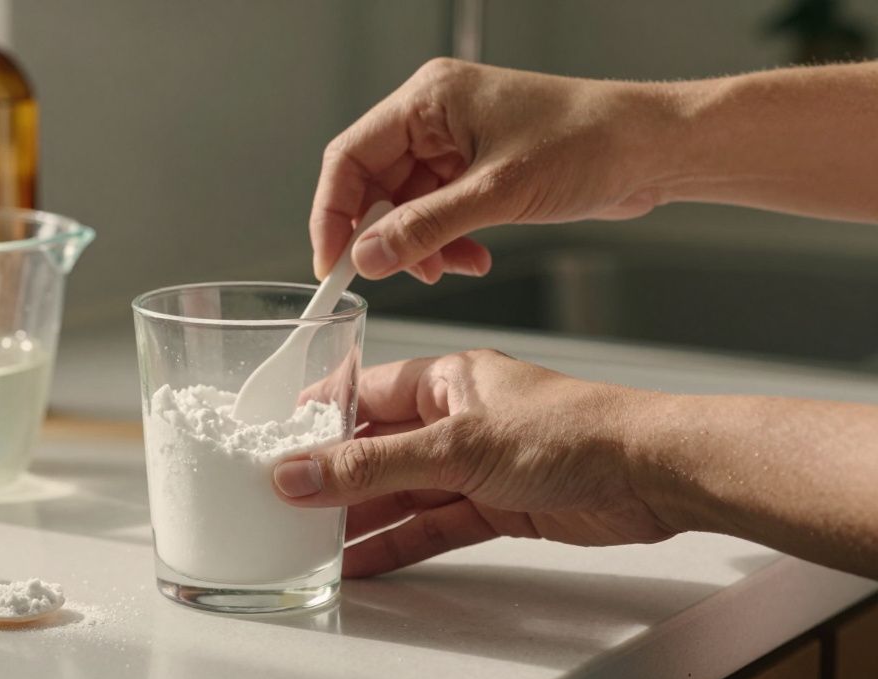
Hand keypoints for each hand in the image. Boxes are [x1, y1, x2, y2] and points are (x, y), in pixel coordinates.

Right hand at [272, 350, 674, 576]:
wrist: (651, 473)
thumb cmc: (574, 429)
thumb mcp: (457, 446)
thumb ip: (374, 465)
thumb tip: (302, 471)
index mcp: (448, 379)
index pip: (365, 394)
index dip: (318, 419)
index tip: (274, 444)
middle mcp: (458, 419)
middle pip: (379, 449)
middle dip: (333, 478)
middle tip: (283, 504)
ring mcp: (476, 464)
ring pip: (402, 492)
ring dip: (361, 517)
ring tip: (309, 542)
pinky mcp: (496, 505)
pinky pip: (432, 525)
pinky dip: (399, 542)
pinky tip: (362, 560)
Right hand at [312, 59, 666, 282]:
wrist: (652, 148)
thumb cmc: (589, 141)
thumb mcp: (496, 194)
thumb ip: (424, 228)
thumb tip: (367, 257)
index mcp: (428, 99)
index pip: (349, 157)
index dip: (333, 214)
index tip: (332, 262)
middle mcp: (434, 117)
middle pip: (375, 185)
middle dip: (386, 236)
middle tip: (395, 275)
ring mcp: (455, 143)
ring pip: (406, 206)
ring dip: (420, 246)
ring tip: (449, 269)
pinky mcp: (476, 169)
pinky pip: (437, 213)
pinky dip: (446, 243)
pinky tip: (472, 259)